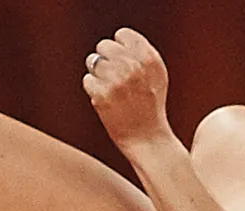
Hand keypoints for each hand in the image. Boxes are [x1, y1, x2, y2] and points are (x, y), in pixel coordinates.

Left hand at [83, 28, 173, 154]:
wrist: (148, 140)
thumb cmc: (151, 109)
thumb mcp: (157, 77)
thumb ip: (142, 54)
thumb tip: (120, 38)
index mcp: (148, 58)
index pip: (122, 35)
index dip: (120, 49)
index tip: (124, 64)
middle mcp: (133, 66)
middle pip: (104, 46)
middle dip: (106, 61)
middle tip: (116, 81)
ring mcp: (116, 80)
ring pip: (93, 62)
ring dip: (99, 76)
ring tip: (113, 92)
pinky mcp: (102, 95)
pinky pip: (87, 81)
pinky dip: (94, 91)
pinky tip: (107, 102)